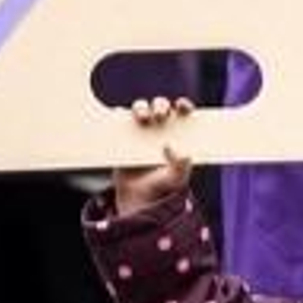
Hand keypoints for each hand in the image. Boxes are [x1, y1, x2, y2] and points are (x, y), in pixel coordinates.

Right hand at [112, 97, 195, 215]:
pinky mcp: (123, 135)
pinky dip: (119, 114)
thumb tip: (177, 150)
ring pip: (140, 108)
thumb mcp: (177, 178)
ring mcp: (140, 129)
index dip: (183, 105)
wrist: (139, 197)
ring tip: (143, 118)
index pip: (182, 112)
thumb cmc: (163, 185)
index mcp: (178, 132)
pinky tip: (120, 115)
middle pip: (160, 106)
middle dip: (160, 106)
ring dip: (141, 108)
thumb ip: (181, 166)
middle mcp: (159, 126)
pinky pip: (119, 119)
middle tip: (160, 115)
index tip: (183, 106)